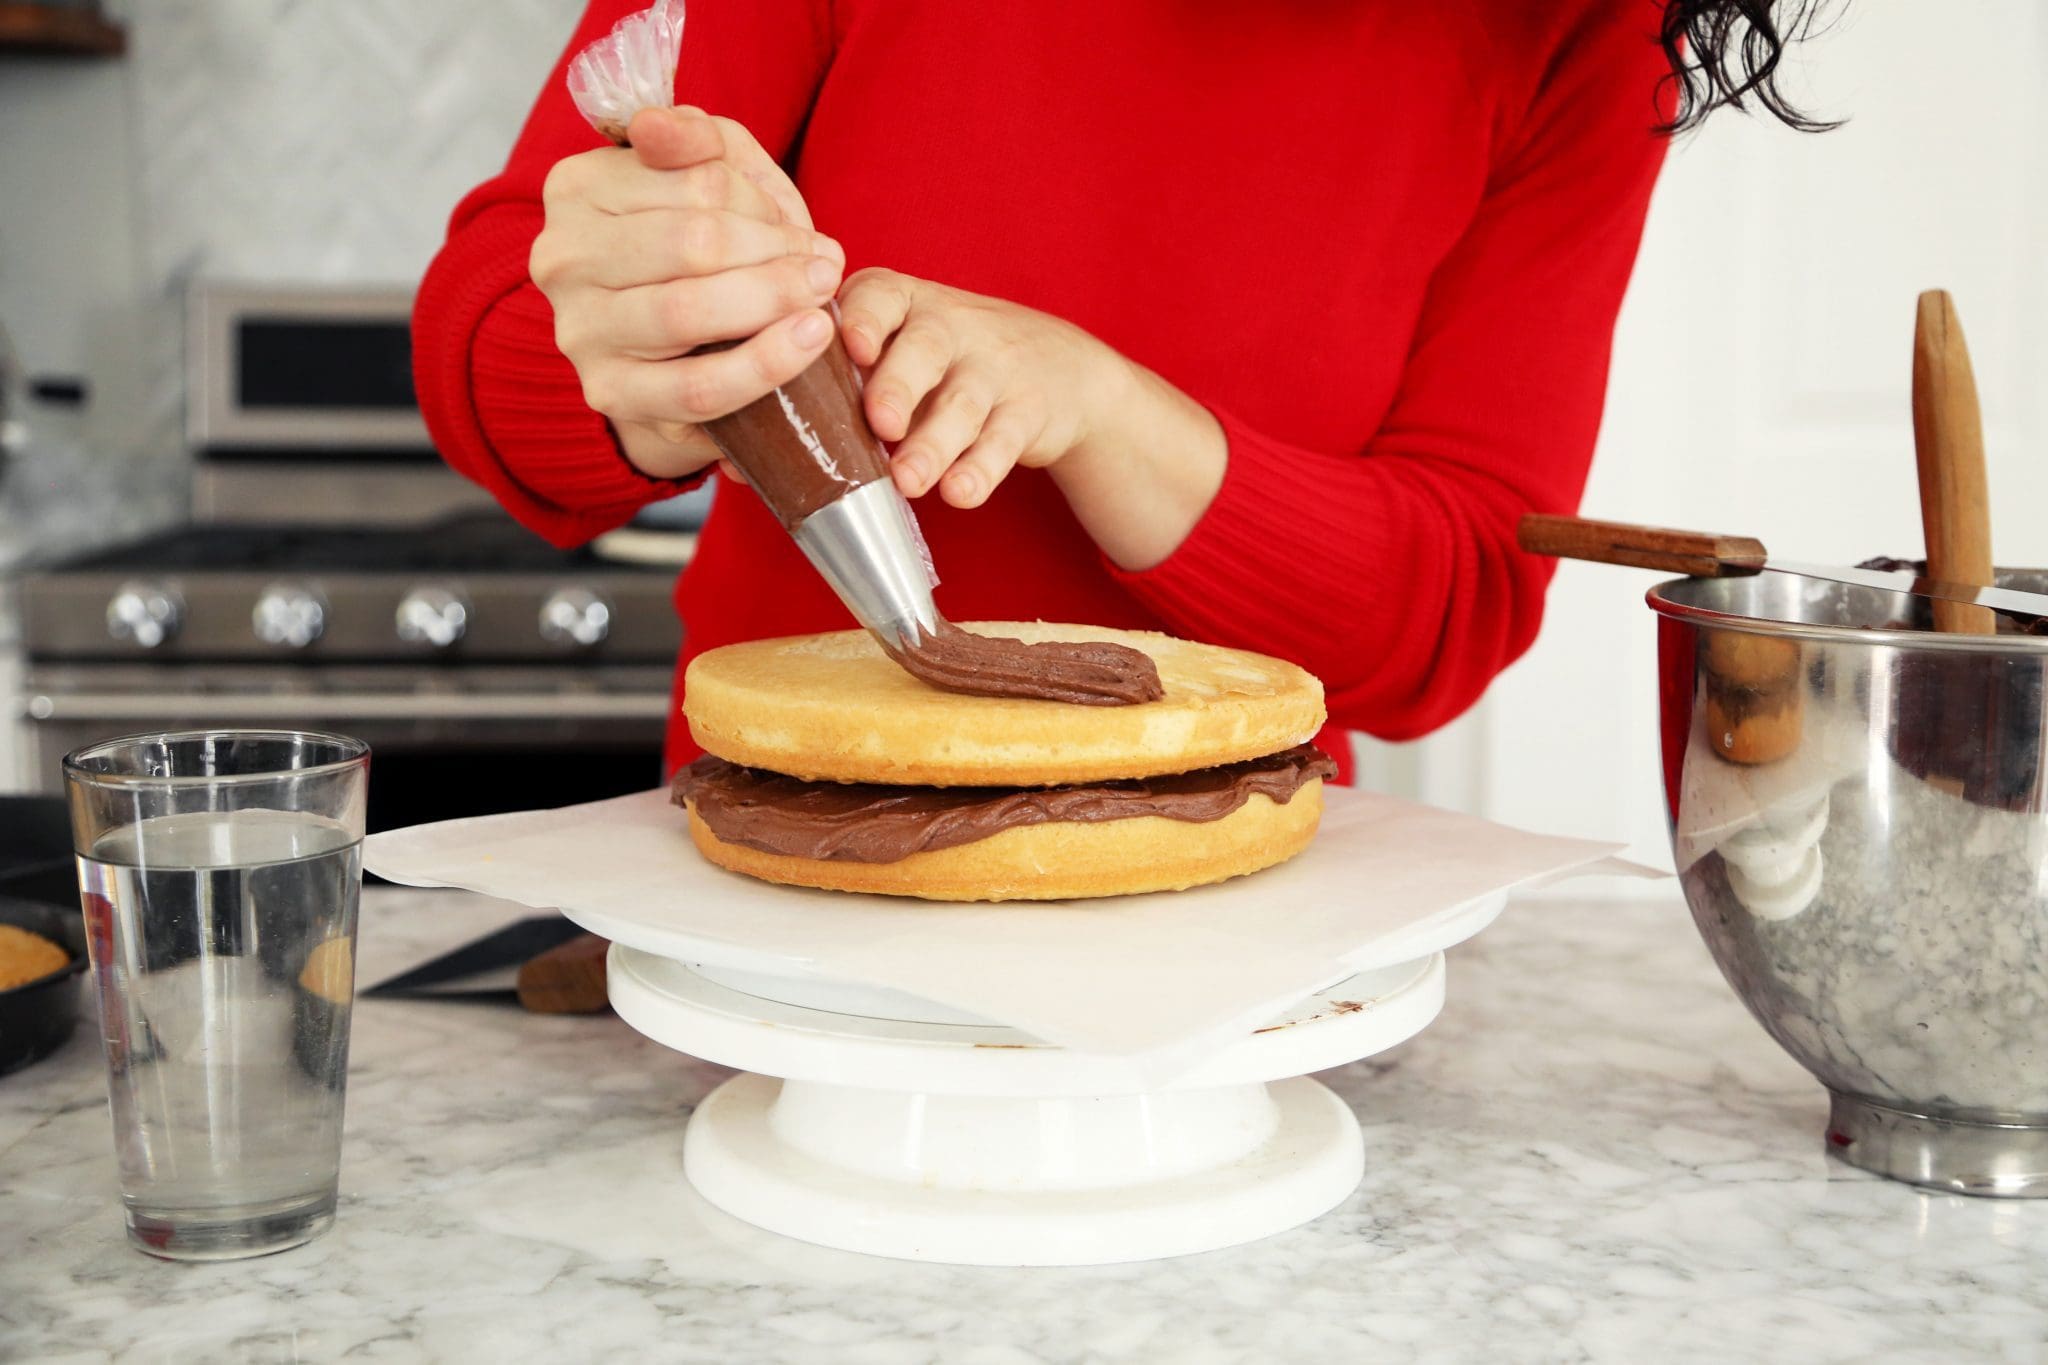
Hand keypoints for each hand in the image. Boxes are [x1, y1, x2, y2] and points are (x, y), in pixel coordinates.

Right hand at [529, 106, 845, 478]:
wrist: (676, 347)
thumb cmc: (696, 247)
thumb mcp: (705, 174)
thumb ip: (699, 139)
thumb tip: (660, 126)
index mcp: (576, 187)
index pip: (695, 181)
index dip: (762, 203)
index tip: (793, 226)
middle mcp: (562, 257)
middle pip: (695, 244)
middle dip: (775, 253)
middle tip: (823, 264)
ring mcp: (580, 331)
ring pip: (688, 312)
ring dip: (774, 300)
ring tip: (821, 294)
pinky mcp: (611, 394)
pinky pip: (699, 387)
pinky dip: (765, 364)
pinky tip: (808, 339)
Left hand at [839, 268, 1227, 567]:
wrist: (1058, 369)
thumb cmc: (944, 365)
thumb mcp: (900, 349)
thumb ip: (841, 383)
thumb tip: (748, 453)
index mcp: (904, 303)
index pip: (880, 296)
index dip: (864, 319)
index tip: (850, 347)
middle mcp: (951, 325)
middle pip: (925, 348)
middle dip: (898, 385)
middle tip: (880, 424)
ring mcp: (995, 366)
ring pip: (964, 403)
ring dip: (934, 443)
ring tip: (908, 481)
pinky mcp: (1029, 410)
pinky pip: (1005, 440)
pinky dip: (982, 469)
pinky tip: (960, 492)